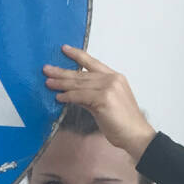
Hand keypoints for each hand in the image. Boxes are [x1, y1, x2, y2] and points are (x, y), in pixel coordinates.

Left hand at [43, 45, 156, 161]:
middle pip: (81, 74)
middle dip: (62, 72)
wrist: (136, 135)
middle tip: (46, 69)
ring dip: (61, 84)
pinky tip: (59, 97)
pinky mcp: (103, 99)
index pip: (93, 63)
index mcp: (115, 77)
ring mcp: (108, 88)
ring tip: (48, 82)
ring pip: (79, 84)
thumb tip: (72, 94)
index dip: (77, 55)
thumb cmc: (123, 122)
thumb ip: (90, 95)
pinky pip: (79, 96)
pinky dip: (68, 97)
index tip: (64, 49)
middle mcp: (112, 79)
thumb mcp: (107, 103)